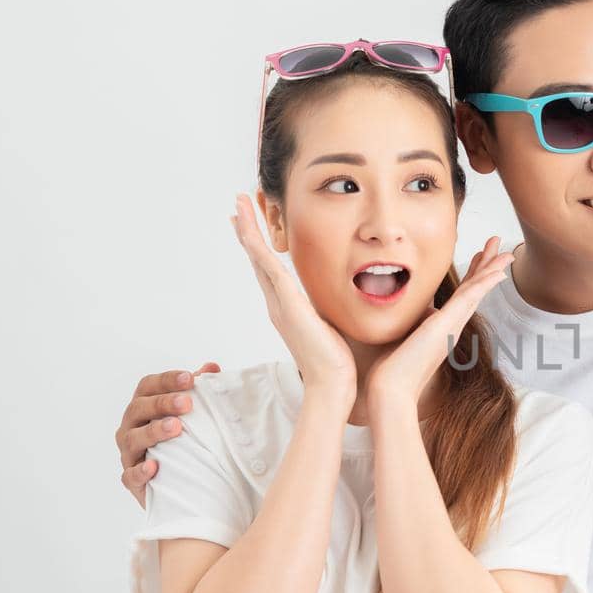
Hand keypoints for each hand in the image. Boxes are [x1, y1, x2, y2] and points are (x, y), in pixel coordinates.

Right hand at [116, 361, 220, 506]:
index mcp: (145, 406)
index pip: (148, 386)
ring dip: (153, 431)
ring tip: (175, 427)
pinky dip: (140, 471)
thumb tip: (212, 367)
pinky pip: (130, 476)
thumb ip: (200, 391)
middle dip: (161, 403)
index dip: (166, 380)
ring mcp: (129, 454)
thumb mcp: (194, 416)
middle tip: (186, 403)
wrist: (183, 484)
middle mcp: (132, 426)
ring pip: (132, 439)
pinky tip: (154, 467)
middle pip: (138, 408)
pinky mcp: (132, 481)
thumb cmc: (185, 441)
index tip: (190, 378)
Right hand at [231, 193, 355, 403]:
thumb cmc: (340, 364)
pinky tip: (247, 227)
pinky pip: (267, 268)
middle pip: (258, 261)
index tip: (255, 226)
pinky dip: (256, 246)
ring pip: (258, 259)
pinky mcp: (288, 305)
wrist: (334, 387)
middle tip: (238, 207)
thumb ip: (335, 313)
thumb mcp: (336, 328)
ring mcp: (280, 304)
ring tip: (239, 205)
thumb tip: (354, 299)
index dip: (262, 248)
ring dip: (248, 230)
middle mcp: (279, 305)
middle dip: (248, 233)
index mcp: (290, 310)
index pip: (272, 272)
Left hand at [365, 235, 513, 410]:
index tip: (479, 256)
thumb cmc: (390, 370)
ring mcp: (452, 325)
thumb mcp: (400, 337)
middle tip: (500, 245)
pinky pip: (470, 298)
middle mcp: (452, 326)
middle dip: (487, 265)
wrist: (390, 390)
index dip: (472, 274)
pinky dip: (485, 284)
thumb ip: (408, 323)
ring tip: (507, 251)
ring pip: (477, 291)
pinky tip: (498, 271)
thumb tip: (407, 311)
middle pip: (474, 289)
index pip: (461, 295)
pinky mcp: (447, 325)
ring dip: (492, 269)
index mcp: (443, 327)